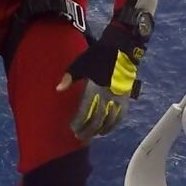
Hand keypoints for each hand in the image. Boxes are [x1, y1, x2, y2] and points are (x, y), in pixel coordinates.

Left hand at [56, 22, 142, 139]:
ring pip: (110, 120)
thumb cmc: (97, 56)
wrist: (121, 50)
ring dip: (100, 129)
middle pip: (97, 119)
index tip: (72, 128)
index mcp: (94, 88)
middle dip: (88, 129)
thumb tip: (58, 89)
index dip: (79, 121)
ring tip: (91, 135)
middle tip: (79, 136)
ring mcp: (119, 98)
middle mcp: (107, 96)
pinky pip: (121, 116)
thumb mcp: (80, 64)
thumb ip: (69, 78)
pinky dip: (113, 125)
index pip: (85, 110)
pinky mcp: (126, 98)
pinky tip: (107, 129)